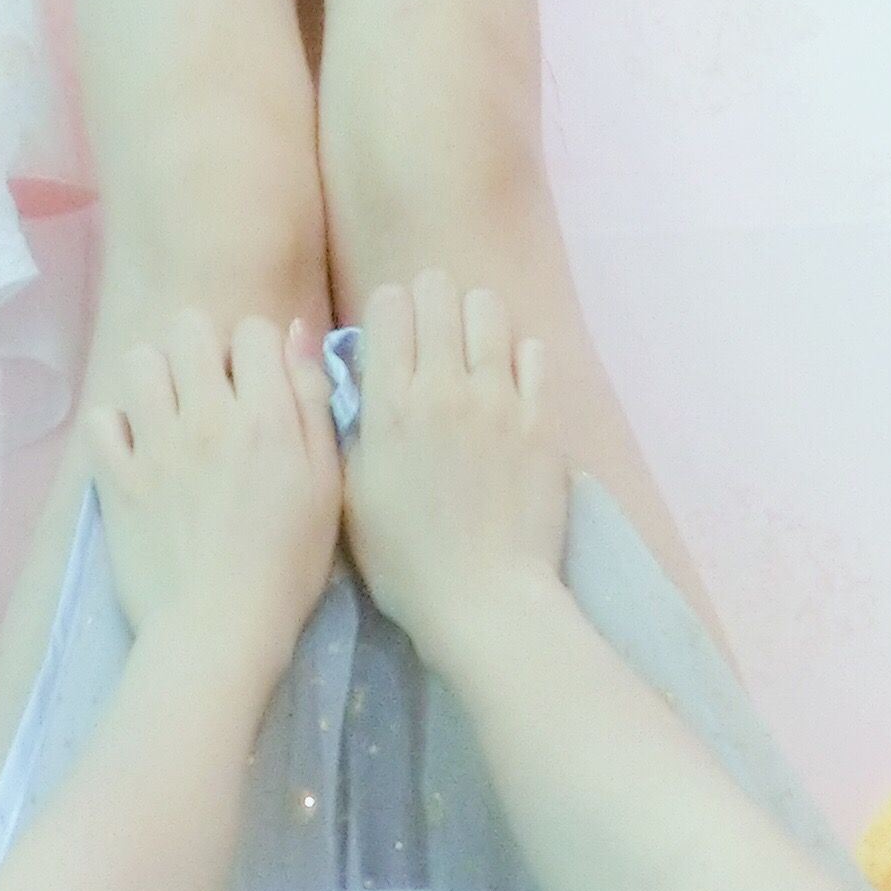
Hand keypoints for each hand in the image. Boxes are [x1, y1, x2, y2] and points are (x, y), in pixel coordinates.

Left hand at [82, 310, 344, 678]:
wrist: (220, 630)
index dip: (258, 351)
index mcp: (266, 417)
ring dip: (157, 379)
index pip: (254, 330)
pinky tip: (136, 450)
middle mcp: (206, 416)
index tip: (259, 385)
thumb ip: (313, 405)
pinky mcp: (115, 478)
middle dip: (202, 350)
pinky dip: (116, 427)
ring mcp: (154, 445)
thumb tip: (295, 336)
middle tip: (210, 393)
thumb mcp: (326, 486)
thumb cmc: (288, 567)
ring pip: (141, 361)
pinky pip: (101, 419)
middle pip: (189, 328)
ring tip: (169, 414)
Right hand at [342, 273, 569, 660]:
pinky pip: (533, 351)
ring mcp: (498, 399)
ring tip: (470, 354)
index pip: (389, 305)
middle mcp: (443, 387)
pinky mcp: (541, 419)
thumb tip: (356, 379)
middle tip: (430, 339)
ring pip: (487, 308)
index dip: (387, 314)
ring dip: (473, 320)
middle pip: (437, 291)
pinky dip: (517, 356)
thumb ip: (352, 427)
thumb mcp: (350, 494)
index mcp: (389, 404)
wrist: (482, 599)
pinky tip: (507, 385)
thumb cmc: (404, 561)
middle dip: (429, 303)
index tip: (390, 340)